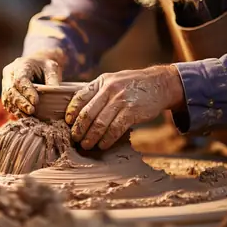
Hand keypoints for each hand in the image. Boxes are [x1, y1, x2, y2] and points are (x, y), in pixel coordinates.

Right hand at [1, 55, 61, 115]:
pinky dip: (16, 111)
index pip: (20, 80)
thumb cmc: (44, 66)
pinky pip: (7, 103)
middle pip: (10, 90)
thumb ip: (53, 79)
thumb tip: (55, 92)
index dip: (27, 92)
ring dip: (17, 109)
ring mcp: (5, 83)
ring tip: (29, 117)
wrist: (36, 65)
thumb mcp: (51, 68)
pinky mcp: (6, 93)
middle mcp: (9, 74)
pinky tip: (24, 116)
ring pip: (7, 98)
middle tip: (32, 111)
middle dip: (21, 103)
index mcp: (20, 65)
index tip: (36, 102)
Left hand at [65, 65, 183, 149]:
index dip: (72, 111)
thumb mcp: (113, 81)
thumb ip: (98, 92)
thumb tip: (79, 111)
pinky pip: (115, 129)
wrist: (159, 84)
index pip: (80, 97)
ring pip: (100, 123)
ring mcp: (121, 101)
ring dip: (91, 137)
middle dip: (79, 129)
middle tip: (75, 139)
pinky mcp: (132, 112)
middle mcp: (110, 90)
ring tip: (86, 145)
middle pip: (88, 113)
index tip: (67, 122)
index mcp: (102, 82)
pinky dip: (107, 139)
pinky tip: (102, 145)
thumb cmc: (133, 85)